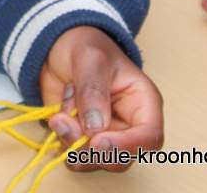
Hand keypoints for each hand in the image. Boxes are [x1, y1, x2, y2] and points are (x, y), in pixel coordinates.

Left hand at [40, 25, 163, 171]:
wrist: (58, 46)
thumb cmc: (85, 46)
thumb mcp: (90, 58)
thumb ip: (93, 90)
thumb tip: (96, 127)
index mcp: (142, 102)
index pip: (149, 136)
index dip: (126, 146)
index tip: (98, 142)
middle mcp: (127, 125)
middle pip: (120, 158)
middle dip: (90, 149)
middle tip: (64, 124)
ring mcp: (104, 135)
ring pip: (95, 161)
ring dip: (72, 144)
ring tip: (59, 115)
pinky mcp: (82, 139)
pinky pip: (75, 156)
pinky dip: (62, 142)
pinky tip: (57, 118)